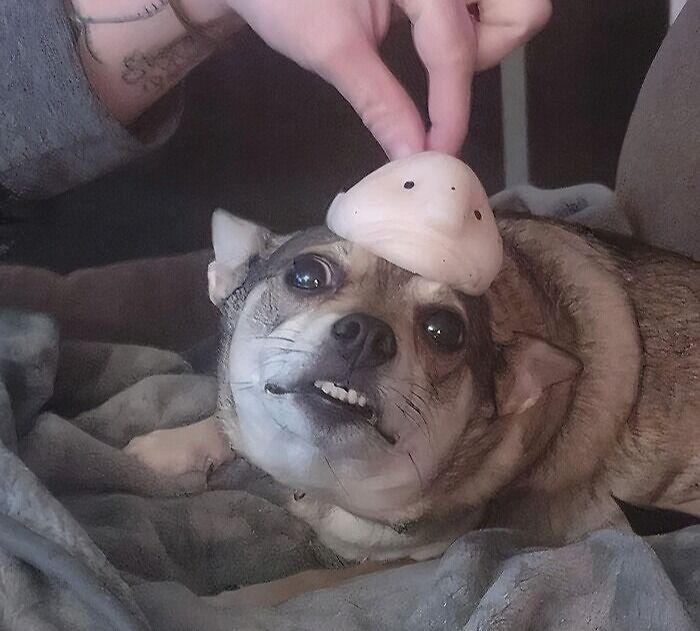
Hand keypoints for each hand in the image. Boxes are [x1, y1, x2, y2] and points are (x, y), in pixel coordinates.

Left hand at [224, 0, 551, 157]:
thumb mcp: (331, 50)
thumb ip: (381, 103)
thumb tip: (413, 155)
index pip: (455, 47)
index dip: (451, 109)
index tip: (440, 152)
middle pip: (522, 11)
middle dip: (487, 53)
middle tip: (442, 74)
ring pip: (511, 5)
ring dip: (484, 39)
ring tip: (432, 54)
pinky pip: (481, 4)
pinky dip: (469, 26)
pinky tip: (430, 38)